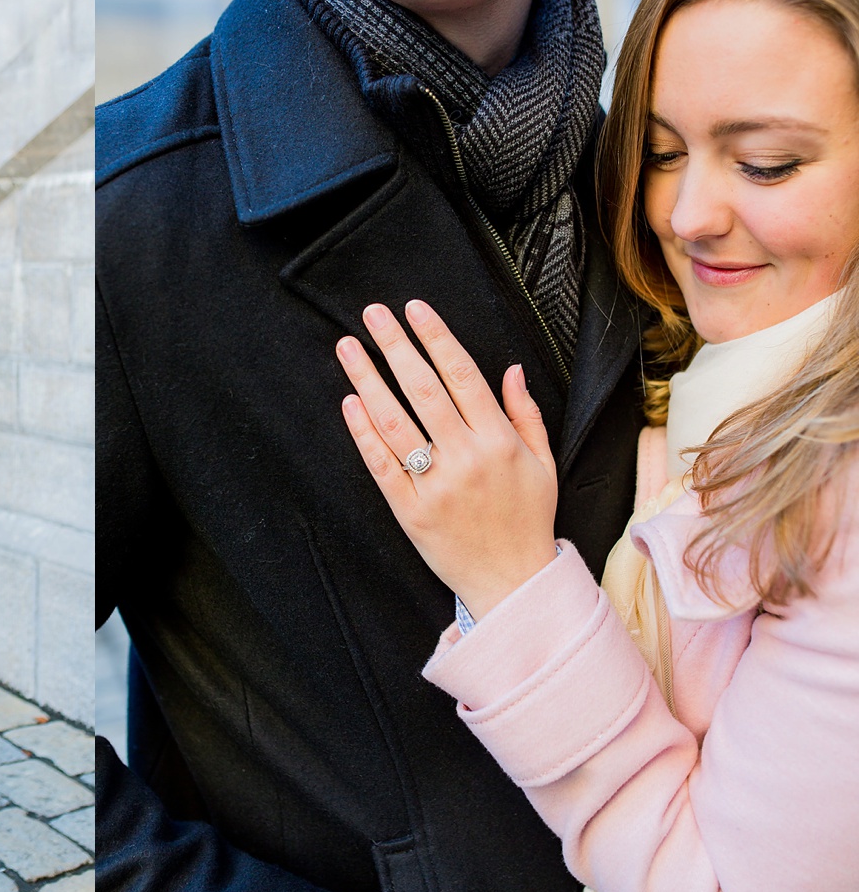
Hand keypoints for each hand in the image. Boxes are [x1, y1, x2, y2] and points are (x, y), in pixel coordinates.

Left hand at [336, 300, 558, 619]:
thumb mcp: (542, 463)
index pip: (462, 375)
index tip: (414, 309)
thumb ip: (524, 414)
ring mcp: (435, 485)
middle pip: (423, 389)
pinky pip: (380, 465)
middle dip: (395, 346)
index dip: (436, 338)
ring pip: (395, 422)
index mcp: (500, 441)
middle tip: (371, 313)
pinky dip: (363, 432)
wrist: (513, 582)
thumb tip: (510, 369)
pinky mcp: (409, 511)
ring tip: (349, 348)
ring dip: (367, 380)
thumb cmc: (528, 518)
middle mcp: (466, 458)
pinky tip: (350, 402)